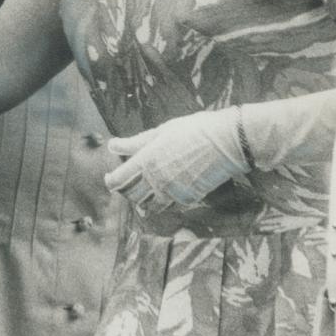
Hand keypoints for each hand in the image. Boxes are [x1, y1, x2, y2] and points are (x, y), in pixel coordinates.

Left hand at [104, 108, 245, 210]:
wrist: (227, 141)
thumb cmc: (193, 130)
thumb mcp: (160, 132)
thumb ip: (135, 143)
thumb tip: (112, 145)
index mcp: (147, 161)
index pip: (119, 180)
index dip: (110, 180)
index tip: (109, 177)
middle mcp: (157, 180)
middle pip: (131, 196)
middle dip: (125, 190)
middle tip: (126, 182)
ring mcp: (174, 192)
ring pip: (149, 205)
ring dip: (143, 198)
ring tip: (144, 187)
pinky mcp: (189, 198)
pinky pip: (169, 204)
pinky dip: (163, 199)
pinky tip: (165, 188)